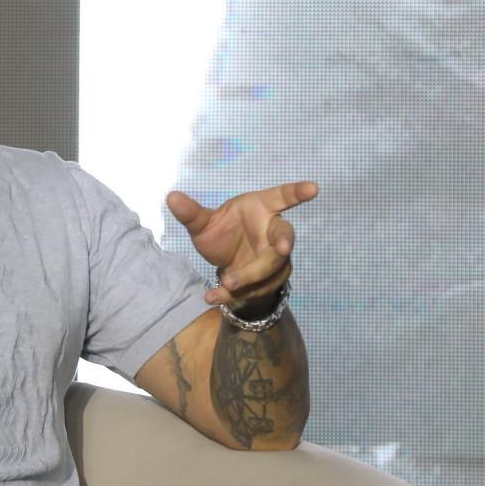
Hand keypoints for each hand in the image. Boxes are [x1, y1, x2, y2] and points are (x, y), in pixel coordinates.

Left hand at [166, 181, 318, 308]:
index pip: (282, 196)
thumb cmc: (222, 233)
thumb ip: (191, 213)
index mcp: (262, 208)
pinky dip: (235, 295)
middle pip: (283, 238)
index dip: (297, 192)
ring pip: (270, 268)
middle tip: (282, 251)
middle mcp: (274, 231)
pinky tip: (214, 297)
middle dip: (283, 245)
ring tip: (226, 284)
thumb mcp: (203, 225)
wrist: (226, 263)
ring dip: (250, 277)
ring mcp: (277, 256)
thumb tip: (171, 196)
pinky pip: (257, 288)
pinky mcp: (272, 279)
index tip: (313, 188)